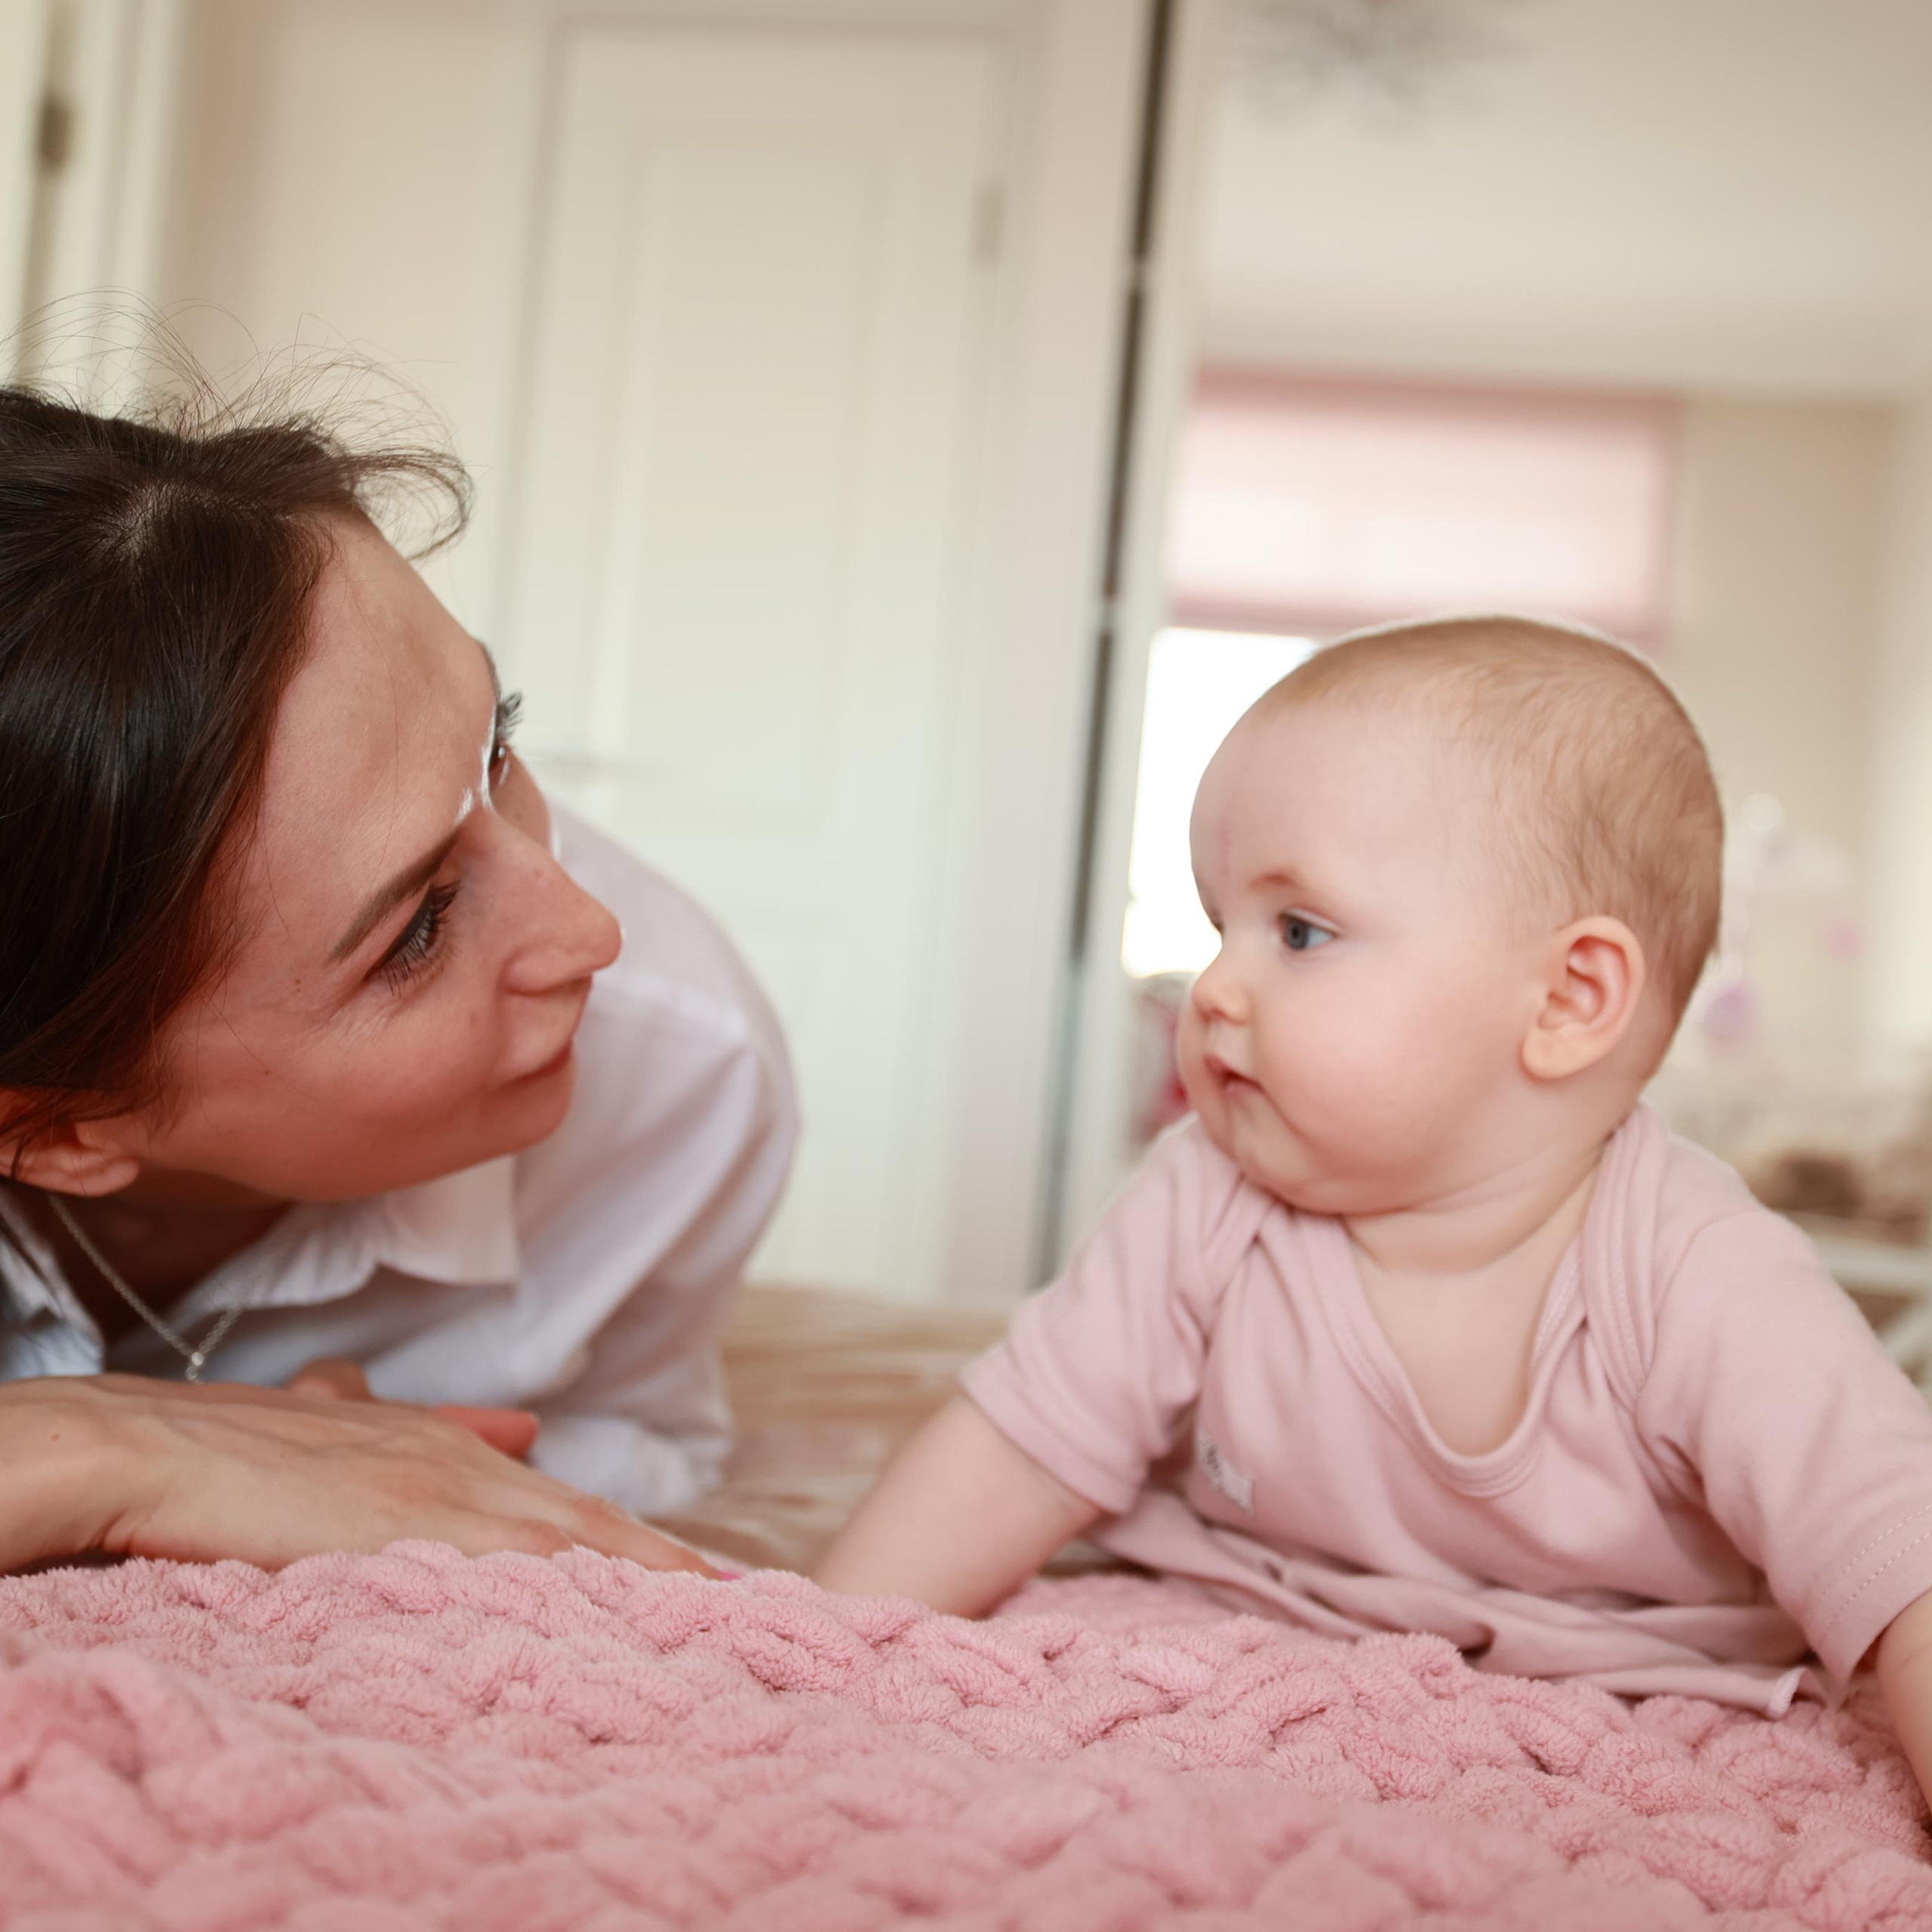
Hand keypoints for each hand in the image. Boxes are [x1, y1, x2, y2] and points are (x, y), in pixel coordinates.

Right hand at [0, 1374, 716, 1576]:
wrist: (156, 1449)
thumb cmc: (231, 1446)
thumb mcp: (329, 1422)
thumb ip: (396, 1420)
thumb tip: (496, 1418)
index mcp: (449, 1449)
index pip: (563, 1506)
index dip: (631, 1542)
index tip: (694, 1574)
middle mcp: (466, 1464)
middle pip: (591, 1525)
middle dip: (669, 1564)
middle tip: (747, 1600)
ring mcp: (451, 1494)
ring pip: (578, 1542)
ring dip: (651, 1578)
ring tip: (726, 1613)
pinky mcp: (425, 1528)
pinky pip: (533, 1565)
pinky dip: (590, 1589)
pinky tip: (641, 1617)